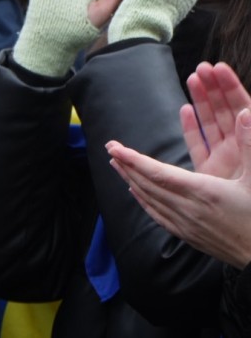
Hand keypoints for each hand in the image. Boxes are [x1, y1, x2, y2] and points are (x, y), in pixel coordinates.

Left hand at [107, 101, 250, 268]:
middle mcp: (188, 209)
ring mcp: (186, 224)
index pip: (157, 173)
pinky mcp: (188, 236)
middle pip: (147, 184)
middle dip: (126, 165)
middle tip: (110, 148)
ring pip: (149, 199)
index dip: (134, 159)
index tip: (115, 147)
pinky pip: (157, 215)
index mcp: (202, 192)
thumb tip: (246, 113)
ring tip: (117, 165)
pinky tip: (136, 193)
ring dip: (130, 180)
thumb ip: (250, 146)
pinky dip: (143, 201)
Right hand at [183, 62, 250, 178]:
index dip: (230, 86)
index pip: (240, 107)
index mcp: (248, 144)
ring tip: (193, 78)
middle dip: (213, 88)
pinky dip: (193, 128)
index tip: (219, 67)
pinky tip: (185, 110)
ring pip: (210, 124)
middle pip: (223, 112)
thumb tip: (249, 111)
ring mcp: (225, 159)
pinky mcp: (211, 172)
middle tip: (203, 68)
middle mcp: (238, 149)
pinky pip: (201, 145)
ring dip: (201, 101)